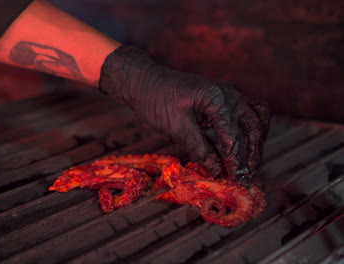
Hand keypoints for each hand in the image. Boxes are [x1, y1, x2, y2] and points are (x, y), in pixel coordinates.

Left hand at [99, 46, 269, 182]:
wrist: (145, 81)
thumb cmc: (156, 101)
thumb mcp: (175, 128)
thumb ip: (199, 149)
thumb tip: (218, 172)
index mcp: (217, 98)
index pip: (234, 135)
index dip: (237, 161)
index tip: (238, 181)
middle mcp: (230, 93)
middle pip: (254, 126)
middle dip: (253, 154)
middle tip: (246, 178)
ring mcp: (231, 93)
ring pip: (258, 118)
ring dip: (256, 142)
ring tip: (249, 166)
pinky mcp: (227, 97)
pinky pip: (250, 113)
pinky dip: (251, 131)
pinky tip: (243, 148)